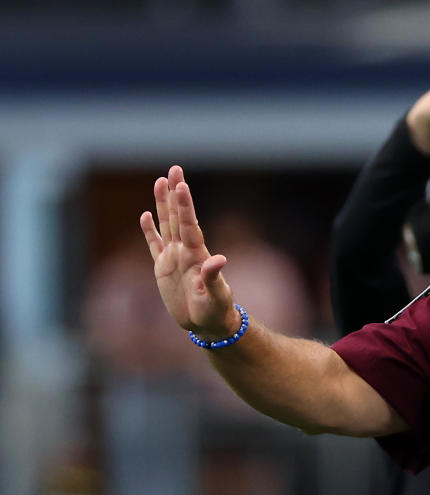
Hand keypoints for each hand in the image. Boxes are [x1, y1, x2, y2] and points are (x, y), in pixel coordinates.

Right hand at [139, 166, 237, 338]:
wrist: (207, 325)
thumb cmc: (215, 311)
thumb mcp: (216, 297)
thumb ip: (213, 278)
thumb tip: (218, 260)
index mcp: (197, 255)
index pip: (189, 225)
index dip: (185, 205)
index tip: (182, 184)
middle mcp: (185, 252)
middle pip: (178, 217)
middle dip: (176, 194)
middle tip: (175, 169)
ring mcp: (173, 258)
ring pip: (166, 225)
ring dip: (163, 205)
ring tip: (160, 182)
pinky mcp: (163, 269)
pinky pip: (154, 245)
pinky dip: (149, 231)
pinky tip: (146, 215)